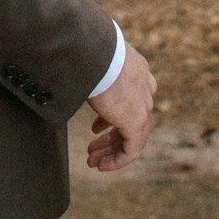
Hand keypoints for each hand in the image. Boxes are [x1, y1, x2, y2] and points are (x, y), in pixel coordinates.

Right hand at [86, 44, 155, 171]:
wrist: (95, 53)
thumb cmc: (88, 51)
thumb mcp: (95, 61)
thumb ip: (93, 71)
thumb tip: (73, 70)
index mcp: (138, 72)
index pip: (131, 102)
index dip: (111, 119)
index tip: (95, 130)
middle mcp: (146, 89)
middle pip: (130, 121)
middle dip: (109, 138)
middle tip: (92, 149)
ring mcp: (144, 106)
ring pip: (131, 137)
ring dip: (110, 151)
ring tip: (93, 161)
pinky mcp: (136, 122)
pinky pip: (131, 149)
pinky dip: (117, 160)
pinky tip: (102, 166)